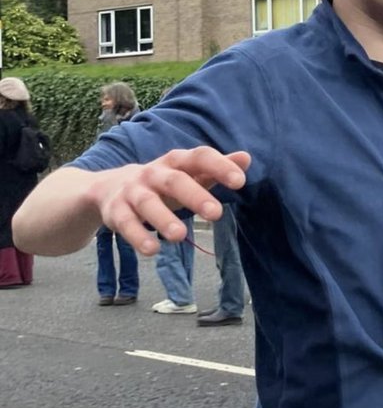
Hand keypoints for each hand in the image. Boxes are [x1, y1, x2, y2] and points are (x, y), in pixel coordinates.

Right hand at [89, 147, 250, 255]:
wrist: (110, 187)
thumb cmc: (163, 183)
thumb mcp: (189, 174)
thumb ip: (216, 169)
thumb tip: (246, 158)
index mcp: (176, 161)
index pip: (199, 157)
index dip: (219, 166)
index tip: (240, 181)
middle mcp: (154, 173)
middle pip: (174, 181)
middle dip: (195, 196)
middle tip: (216, 214)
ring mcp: (133, 191)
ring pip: (147, 203)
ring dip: (163, 219)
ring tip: (180, 236)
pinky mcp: (116, 211)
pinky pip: (126, 223)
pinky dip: (137, 236)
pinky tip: (152, 250)